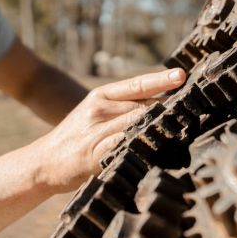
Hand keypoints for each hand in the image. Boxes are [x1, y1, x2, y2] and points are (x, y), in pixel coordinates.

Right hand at [34, 68, 185, 192]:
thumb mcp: (95, 114)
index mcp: (100, 96)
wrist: (43, 162)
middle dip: (168, 111)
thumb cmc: (77, 138)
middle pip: (145, 106)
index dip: (161, 79)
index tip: (182, 74)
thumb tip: (163, 105)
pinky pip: (127, 146)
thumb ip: (125, 108)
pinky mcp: (96, 154)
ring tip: (183, 129)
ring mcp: (97, 132)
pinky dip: (145, 146)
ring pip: (139, 125)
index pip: (136, 84)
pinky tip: (159, 149)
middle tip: (193, 111)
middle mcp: (99, 110)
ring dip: (162, 129)